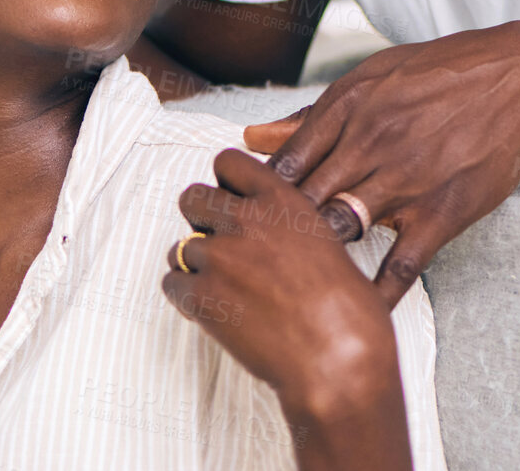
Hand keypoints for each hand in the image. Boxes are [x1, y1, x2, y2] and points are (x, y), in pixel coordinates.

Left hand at [163, 150, 409, 466]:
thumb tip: (274, 236)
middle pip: (192, 197)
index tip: (230, 201)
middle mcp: (244, 220)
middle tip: (220, 246)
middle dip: (201, 220)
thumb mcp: (328, 245)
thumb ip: (290, 229)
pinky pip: (171, 283)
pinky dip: (185, 297)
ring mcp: (218, 256)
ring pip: (178, 246)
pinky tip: (212, 311)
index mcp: (281, 200)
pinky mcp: (201, 295)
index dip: (226, 183)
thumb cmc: (348, 311)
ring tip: (222, 290)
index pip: (228, 162)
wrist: (337, 358)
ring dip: (195, 265)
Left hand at [245, 21, 519, 306]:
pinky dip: (377, 291)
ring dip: (315, 261)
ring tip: (293, 288)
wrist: (518, 80)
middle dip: (273, 236)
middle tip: (256, 265)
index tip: (245, 223)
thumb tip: (252, 136)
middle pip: (302, 202)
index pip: (282, 166)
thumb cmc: (439, 75)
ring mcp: (403, 182)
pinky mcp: (441, 212)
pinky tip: (358, 312)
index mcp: (345, 110)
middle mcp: (367, 145)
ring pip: (341, 230)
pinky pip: (401, 262)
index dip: (255, 200)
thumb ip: (310, 115)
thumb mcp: (369, 79)